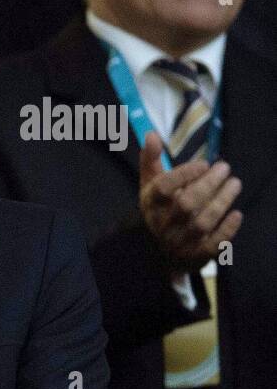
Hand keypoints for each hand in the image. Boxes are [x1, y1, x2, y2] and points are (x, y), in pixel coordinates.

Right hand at [138, 131, 241, 272]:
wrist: (159, 251)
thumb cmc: (159, 210)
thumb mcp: (151, 185)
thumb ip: (151, 160)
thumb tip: (151, 134)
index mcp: (150, 205)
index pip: (163, 189)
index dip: (184, 174)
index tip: (204, 163)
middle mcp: (162, 224)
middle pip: (186, 204)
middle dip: (209, 184)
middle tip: (226, 168)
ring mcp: (179, 241)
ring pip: (202, 223)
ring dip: (221, 202)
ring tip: (235, 184)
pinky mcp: (196, 255)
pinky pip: (213, 244)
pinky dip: (226, 229)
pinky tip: (237, 213)